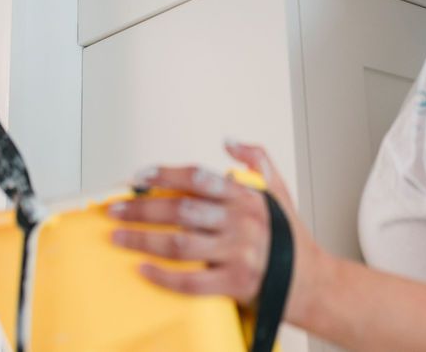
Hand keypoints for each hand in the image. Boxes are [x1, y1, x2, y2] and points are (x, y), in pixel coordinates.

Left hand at [108, 139, 327, 327]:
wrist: (311, 281)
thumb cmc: (289, 236)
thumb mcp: (278, 189)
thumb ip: (256, 158)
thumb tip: (228, 140)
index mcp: (246, 197)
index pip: (198, 178)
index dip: (165, 175)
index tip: (138, 177)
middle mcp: (240, 222)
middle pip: (181, 210)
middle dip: (142, 208)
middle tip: (114, 208)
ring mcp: (237, 254)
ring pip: (180, 244)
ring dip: (144, 239)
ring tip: (118, 236)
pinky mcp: (234, 283)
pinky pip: (191, 281)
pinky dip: (164, 276)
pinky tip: (143, 269)